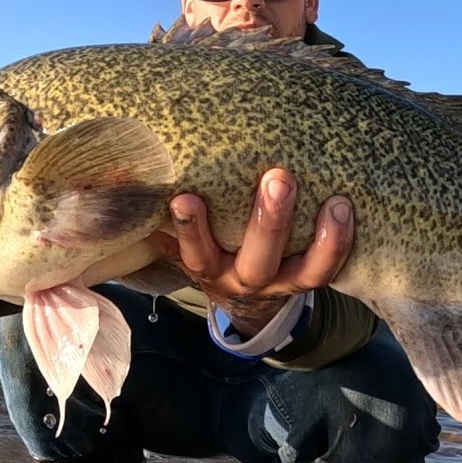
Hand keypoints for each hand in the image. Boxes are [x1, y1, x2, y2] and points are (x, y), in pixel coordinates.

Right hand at [146, 168, 353, 336]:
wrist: (241, 297)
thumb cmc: (205, 243)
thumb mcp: (173, 232)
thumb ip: (151, 203)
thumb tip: (115, 165)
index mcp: (204, 265)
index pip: (193, 250)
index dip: (191, 228)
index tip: (186, 197)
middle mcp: (241, 278)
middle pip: (256, 260)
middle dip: (268, 221)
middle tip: (278, 178)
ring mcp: (279, 282)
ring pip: (303, 271)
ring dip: (321, 239)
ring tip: (336, 202)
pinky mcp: (308, 280)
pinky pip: (330, 271)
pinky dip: (341, 243)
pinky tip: (347, 208)